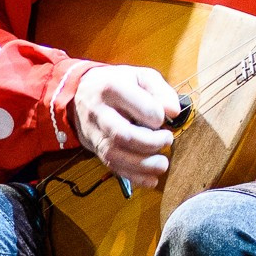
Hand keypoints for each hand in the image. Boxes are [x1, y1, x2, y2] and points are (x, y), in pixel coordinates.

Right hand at [71, 64, 180, 188]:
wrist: (82, 94)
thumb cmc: (119, 83)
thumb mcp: (140, 76)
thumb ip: (160, 90)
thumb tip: (174, 111)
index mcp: (111, 88)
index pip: (132, 102)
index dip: (154, 114)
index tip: (165, 118)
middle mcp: (98, 112)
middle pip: (122, 134)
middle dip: (150, 142)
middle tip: (167, 139)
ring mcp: (94, 133)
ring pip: (114, 154)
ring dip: (142, 164)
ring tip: (163, 163)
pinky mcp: (95, 149)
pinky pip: (111, 167)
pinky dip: (133, 176)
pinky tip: (151, 179)